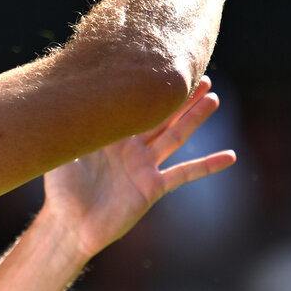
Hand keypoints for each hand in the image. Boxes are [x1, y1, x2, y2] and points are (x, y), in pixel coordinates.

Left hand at [41, 76, 236, 259]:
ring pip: (175, 137)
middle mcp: (131, 148)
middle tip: (200, 76)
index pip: (135, 105)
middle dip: (179, 97)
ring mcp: (144, 167)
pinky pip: (184, 174)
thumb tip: (65, 93)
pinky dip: (207, 165)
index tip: (164, 65)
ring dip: (194, 119)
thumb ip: (70, 124)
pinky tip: (230, 157)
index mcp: (110, 134)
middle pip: (161, 116)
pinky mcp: (152, 188)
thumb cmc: (60, 189)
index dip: (150, 88)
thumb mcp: (62, 149)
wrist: (68, 225)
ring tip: (213, 99)